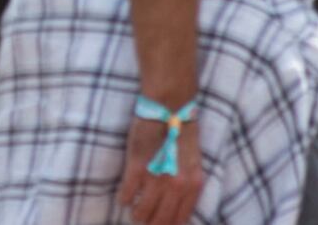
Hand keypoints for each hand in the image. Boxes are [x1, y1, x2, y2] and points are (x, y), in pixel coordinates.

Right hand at [119, 108, 202, 224]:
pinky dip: (124, 199)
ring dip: (136, 214)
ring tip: (134, 210)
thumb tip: (177, 210)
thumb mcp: (193, 163)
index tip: (158, 224)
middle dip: (150, 224)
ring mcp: (156, 178)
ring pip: (141, 214)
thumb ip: (188, 187)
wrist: (171, 104)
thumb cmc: (181, 131)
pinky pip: (127, 196)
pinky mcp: (137, 168)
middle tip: (144, 220)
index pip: (180, 221)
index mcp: (193, 185)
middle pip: (160, 222)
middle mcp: (177, 186)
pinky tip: (125, 195)